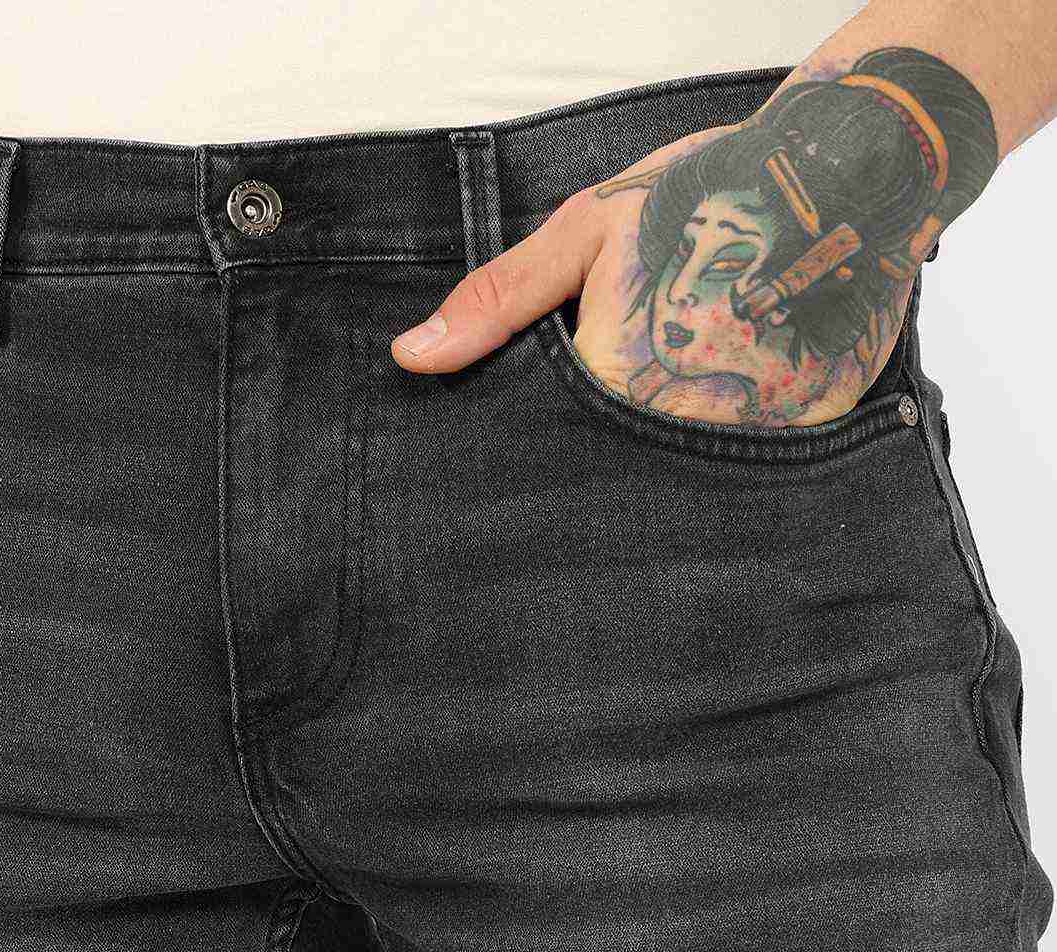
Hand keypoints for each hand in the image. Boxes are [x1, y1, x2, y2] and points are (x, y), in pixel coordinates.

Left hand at [390, 103, 927, 427]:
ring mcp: (758, 435)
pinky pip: (760, 461)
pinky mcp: (812, 432)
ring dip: (679, 448)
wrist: (849, 166)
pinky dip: (745, 433)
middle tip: (645, 380)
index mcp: (620, 380)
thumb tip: (413, 357)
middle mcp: (687, 424)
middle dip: (617, 451)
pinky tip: (746, 384)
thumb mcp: (586, 230)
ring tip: (695, 377)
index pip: (560, 455)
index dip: (551, 449)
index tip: (563, 425)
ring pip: (690, 474)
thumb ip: (501, 302)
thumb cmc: (705, 188)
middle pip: (626, 473)